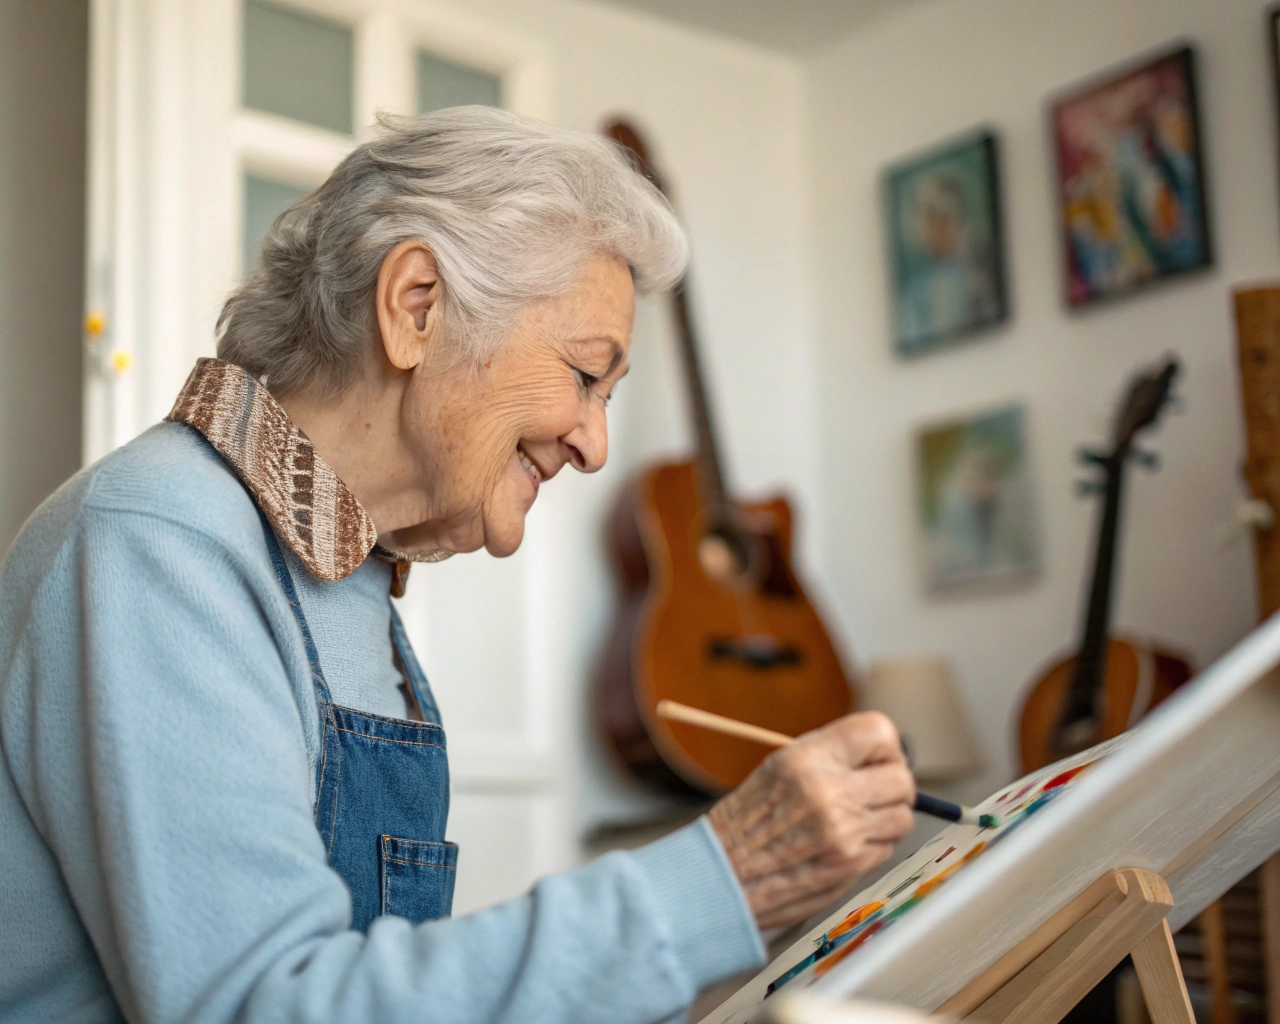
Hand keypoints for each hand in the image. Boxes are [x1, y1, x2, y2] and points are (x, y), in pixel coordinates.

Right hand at [708, 712, 914, 929]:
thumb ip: (829, 756)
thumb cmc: (747, 820)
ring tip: (860, 818)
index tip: (877, 756)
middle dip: (893, 783)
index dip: (885, 745)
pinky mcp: (851, 865)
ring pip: (903, 815)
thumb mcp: (779, 767)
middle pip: (901, 777)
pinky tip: (847, 843)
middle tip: (874, 789)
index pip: (878, 731)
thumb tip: (877, 754)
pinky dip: (875, 844)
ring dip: (887, 816)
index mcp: (808, 760)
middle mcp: (830, 793)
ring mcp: (844, 833)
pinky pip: (888, 847)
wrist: (725, 873)